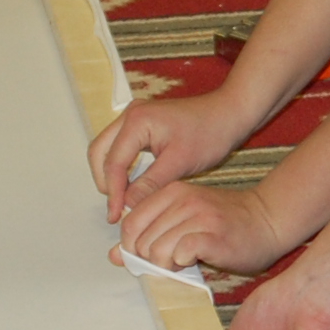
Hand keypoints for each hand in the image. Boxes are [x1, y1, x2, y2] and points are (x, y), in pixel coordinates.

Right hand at [90, 89, 258, 223]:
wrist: (229, 114)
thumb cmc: (211, 132)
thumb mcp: (180, 163)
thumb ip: (150, 184)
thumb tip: (126, 205)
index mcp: (137, 121)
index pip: (113, 162)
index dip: (113, 193)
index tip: (116, 215)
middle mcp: (130, 115)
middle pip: (100, 152)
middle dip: (105, 182)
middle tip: (115, 209)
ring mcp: (135, 117)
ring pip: (108, 149)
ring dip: (111, 175)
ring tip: (122, 201)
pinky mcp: (142, 124)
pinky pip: (121, 147)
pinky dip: (122, 167)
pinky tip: (132, 187)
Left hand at [117, 179, 285, 279]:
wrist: (268, 221)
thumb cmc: (226, 223)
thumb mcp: (182, 220)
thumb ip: (149, 233)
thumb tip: (115, 255)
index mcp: (171, 192)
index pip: (130, 224)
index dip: (134, 247)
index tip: (151, 254)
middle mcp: (183, 200)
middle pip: (141, 241)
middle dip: (151, 259)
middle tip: (173, 259)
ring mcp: (198, 217)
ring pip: (157, 251)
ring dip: (167, 265)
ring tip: (185, 260)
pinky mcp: (213, 235)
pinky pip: (180, 255)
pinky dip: (183, 264)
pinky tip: (196, 260)